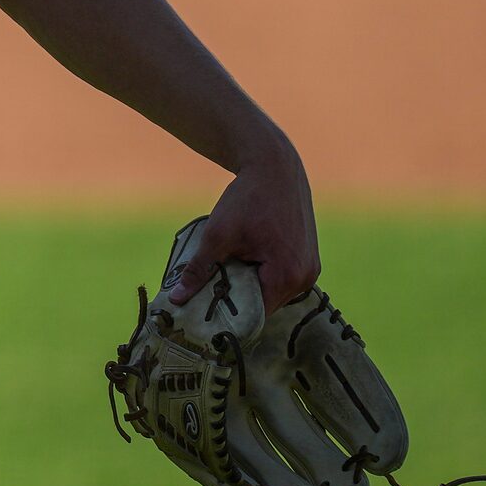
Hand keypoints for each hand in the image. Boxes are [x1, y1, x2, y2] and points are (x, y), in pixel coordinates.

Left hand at [169, 142, 319, 309]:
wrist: (274, 168)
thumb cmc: (247, 200)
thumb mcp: (217, 236)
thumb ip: (198, 270)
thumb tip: (176, 299)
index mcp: (287, 276)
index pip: (255, 314)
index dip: (228, 316)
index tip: (204, 315)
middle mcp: (305, 278)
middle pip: (264, 304)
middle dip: (237, 300)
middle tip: (208, 293)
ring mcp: (310, 269)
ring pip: (272, 291)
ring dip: (248, 285)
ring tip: (224, 272)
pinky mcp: (307, 259)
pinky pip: (281, 278)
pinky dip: (261, 274)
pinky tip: (241, 261)